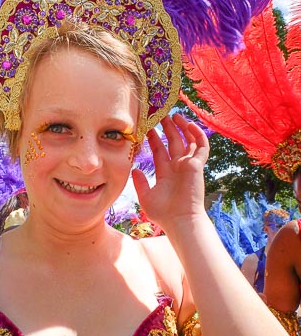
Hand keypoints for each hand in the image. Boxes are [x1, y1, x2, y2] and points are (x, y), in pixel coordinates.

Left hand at [132, 114, 208, 230]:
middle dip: (167, 128)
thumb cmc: (164, 213)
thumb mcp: (146, 196)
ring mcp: (188, 165)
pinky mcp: (197, 165)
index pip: (159, 150)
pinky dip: (197, 134)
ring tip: (174, 115)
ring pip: (187, 140)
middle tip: (160, 114)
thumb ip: (140, 182)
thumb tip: (134, 170)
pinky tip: (189, 124)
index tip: (147, 127)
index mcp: (166, 173)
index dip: (154, 138)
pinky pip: (201, 146)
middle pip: (173, 142)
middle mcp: (178, 167)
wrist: (180, 220)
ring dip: (182, 127)